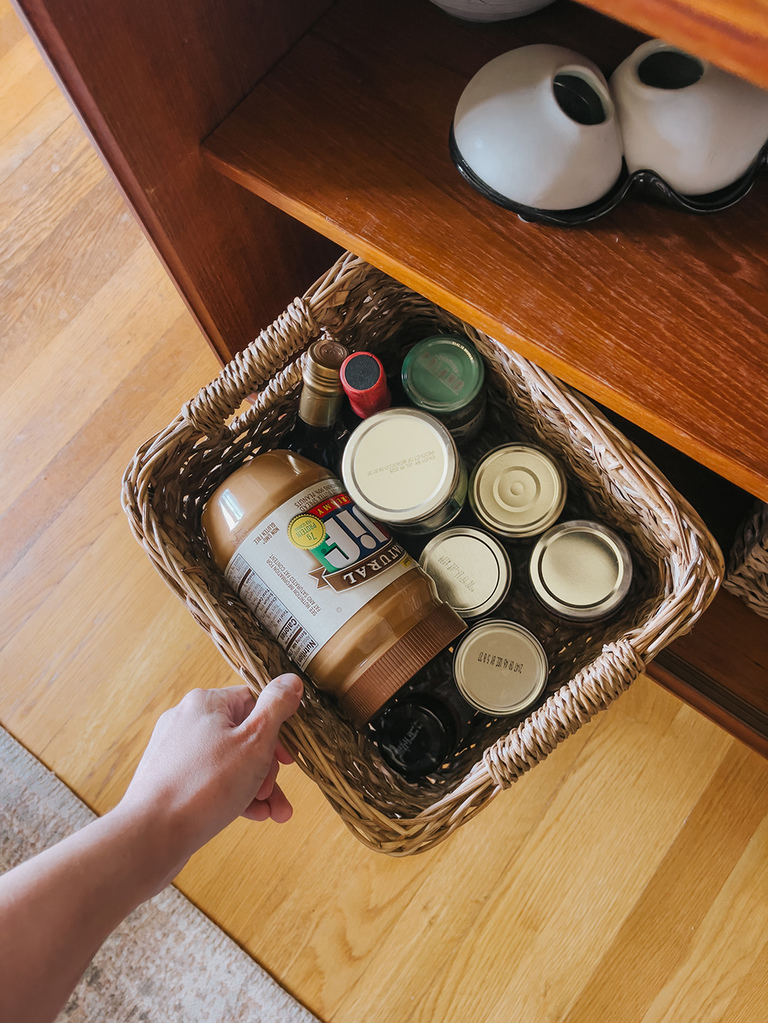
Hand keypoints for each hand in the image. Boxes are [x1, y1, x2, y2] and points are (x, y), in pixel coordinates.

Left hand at [114, 674, 302, 885]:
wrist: (151, 835)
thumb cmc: (205, 785)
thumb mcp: (255, 741)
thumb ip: (276, 707)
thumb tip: (291, 680)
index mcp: (206, 702)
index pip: (254, 702)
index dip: (278, 729)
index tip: (289, 756)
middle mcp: (187, 720)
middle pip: (243, 735)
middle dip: (267, 767)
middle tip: (273, 789)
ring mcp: (175, 751)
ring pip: (229, 762)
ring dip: (256, 786)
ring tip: (275, 812)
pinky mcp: (169, 778)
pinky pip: (210, 780)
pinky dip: (233, 794)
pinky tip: (253, 815)